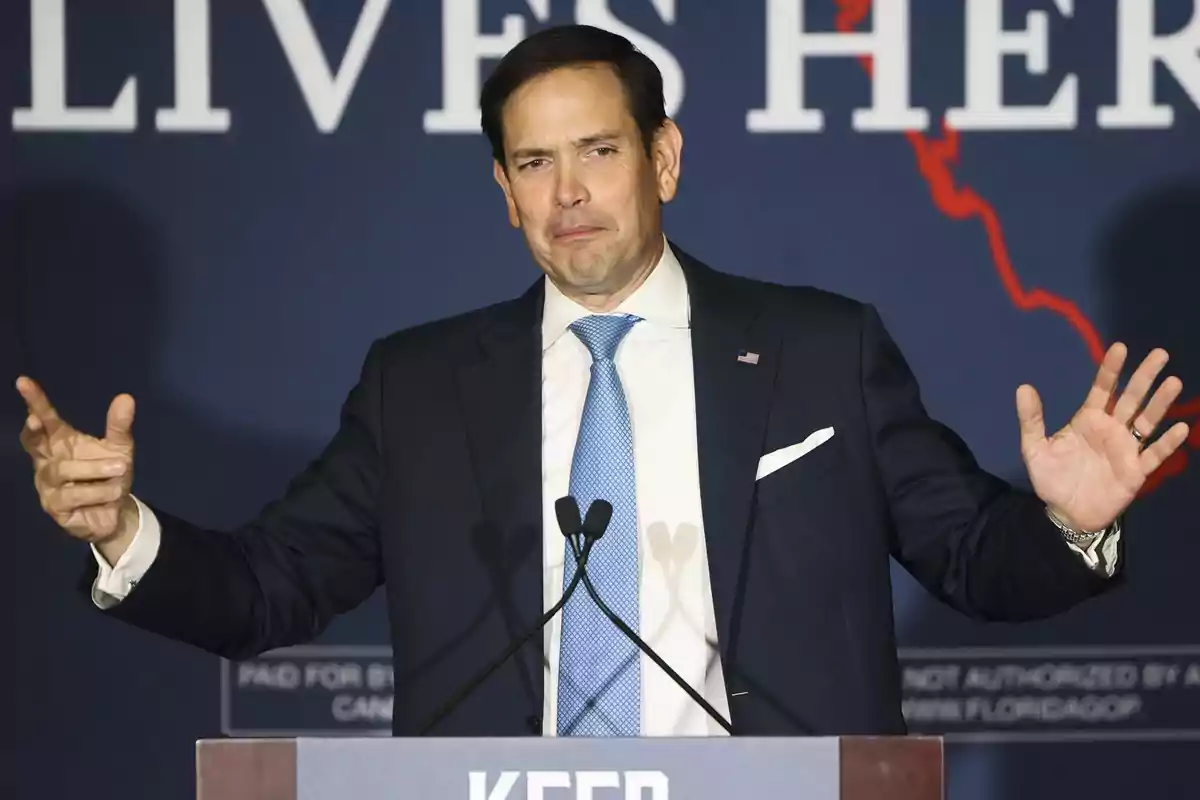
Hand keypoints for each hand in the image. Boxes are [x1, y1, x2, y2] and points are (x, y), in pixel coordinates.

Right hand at [16, 376, 137, 544]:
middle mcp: (48, 461)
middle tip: (38, 421)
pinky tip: (113, 492)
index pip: (45, 420)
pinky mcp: (54, 507)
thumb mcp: (119, 449)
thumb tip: (126, 397)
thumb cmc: (110, 476)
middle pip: (33, 443)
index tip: (24, 382)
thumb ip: (119, 426)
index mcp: (60, 442)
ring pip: (62, 470)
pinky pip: (72, 496)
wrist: (116, 512)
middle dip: (34, 431)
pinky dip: (97, 492)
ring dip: (93, 468)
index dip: (34, 402)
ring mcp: (47, 485)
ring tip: (120, 469)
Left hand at [1016, 343, 1189, 531]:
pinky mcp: (1136, 471)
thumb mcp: (1034, 448)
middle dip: (1143, 377)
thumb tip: (1023, 387)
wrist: (1065, 512)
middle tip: (1160, 353)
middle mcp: (1111, 428)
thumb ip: (1031, 419)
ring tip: (1173, 382)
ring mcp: (1125, 448)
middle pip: (1130, 398)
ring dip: (1160, 402)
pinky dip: (1167, 442)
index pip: (1102, 389)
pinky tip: (1179, 427)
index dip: (1110, 370)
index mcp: (1088, 419)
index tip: (1120, 347)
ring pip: (1147, 421)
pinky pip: (1154, 454)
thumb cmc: (1052, 477)